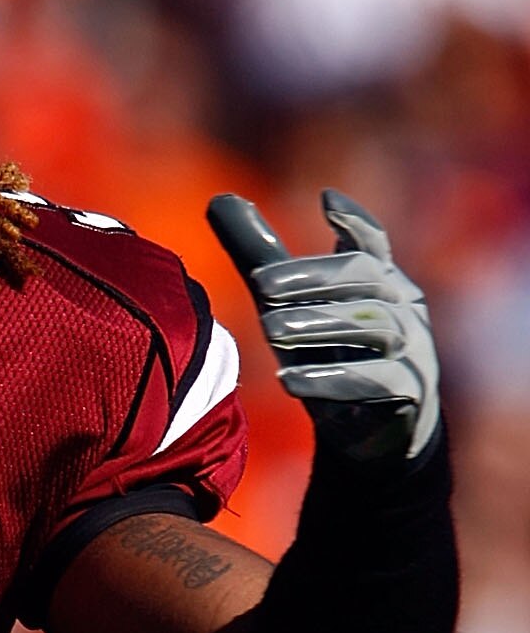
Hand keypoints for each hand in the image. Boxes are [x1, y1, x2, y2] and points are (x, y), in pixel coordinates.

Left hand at [208, 188, 439, 463]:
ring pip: (375, 328)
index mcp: (381, 280)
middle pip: (366, 279)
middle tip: (262, 287)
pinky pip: (376, 381)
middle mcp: (404, 308)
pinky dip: (331, 379)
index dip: (355, 220)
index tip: (326, 200)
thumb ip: (260, 256)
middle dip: (313, 279)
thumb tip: (219, 199)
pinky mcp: (409, 394)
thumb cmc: (330, 354)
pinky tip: (288, 381)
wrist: (371, 433)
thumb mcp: (290, 305)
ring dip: (319, 325)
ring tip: (269, 331)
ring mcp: (413, 350)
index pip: (373, 242)